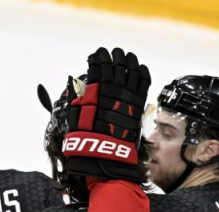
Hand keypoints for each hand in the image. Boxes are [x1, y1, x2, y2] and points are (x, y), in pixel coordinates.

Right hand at [63, 47, 150, 183]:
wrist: (105, 151)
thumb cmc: (86, 136)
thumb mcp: (75, 115)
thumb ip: (77, 97)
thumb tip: (77, 85)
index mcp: (96, 88)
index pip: (98, 65)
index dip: (97, 57)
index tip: (95, 55)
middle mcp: (113, 87)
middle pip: (116, 63)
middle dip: (113, 55)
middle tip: (112, 53)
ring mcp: (128, 93)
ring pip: (132, 68)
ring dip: (129, 60)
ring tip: (127, 56)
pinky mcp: (139, 102)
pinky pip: (144, 81)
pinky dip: (142, 72)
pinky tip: (140, 68)